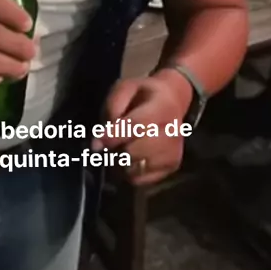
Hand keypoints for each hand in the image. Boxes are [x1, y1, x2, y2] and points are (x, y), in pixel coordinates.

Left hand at [92, 70, 191, 185]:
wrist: (172, 100)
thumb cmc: (143, 94)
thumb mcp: (124, 89)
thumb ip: (111, 110)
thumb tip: (99, 142)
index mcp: (163, 107)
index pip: (137, 126)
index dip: (114, 136)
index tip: (96, 143)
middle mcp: (173, 133)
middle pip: (136, 152)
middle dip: (115, 150)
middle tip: (107, 144)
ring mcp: (174, 152)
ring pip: (136, 169)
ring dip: (119, 163)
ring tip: (118, 150)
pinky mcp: (171, 167)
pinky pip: (140, 180)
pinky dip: (128, 173)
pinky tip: (128, 158)